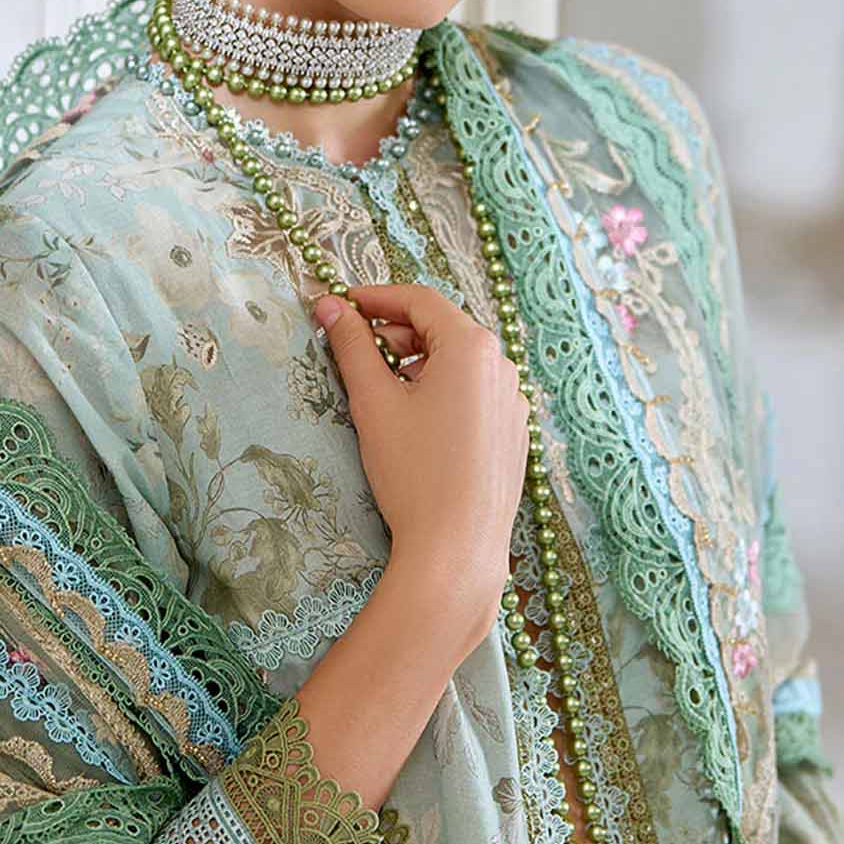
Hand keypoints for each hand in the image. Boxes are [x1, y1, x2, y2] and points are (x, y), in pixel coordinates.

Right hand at [311, 282, 530, 639]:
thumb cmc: (414, 471)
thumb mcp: (374, 402)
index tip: (340, 307)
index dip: (375, 297)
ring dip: (417, 363)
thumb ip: (351, 346)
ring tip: (381, 390)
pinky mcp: (514, 432)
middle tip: (354, 350)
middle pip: (442, 328)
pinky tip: (414, 421)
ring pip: (459, 362)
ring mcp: (513, 400)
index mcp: (471, 346)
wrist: (458, 546)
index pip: (419, 299)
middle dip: (395, 332)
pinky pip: (474, 393)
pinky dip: (441, 390)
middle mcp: (502, 365)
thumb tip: (329, 307)